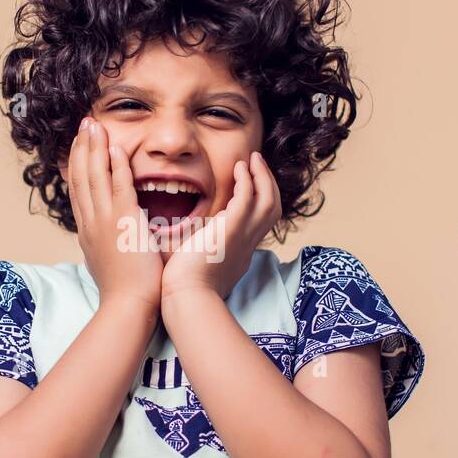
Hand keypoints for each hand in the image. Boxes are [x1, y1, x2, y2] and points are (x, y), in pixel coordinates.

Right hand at [65, 117, 162, 313]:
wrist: (127, 307)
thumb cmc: (124, 291)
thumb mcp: (106, 262)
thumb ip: (104, 244)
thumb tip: (104, 238)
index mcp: (87, 231)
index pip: (78, 189)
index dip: (77, 163)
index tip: (79, 144)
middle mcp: (91, 222)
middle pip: (81, 176)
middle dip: (82, 147)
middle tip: (85, 124)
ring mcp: (105, 221)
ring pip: (95, 177)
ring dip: (95, 149)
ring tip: (95, 125)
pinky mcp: (124, 223)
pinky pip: (119, 188)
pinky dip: (116, 167)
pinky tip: (117, 149)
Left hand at [160, 151, 281, 301]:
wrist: (185, 297)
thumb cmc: (184, 286)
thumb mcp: (202, 264)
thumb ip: (206, 248)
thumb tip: (199, 238)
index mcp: (240, 253)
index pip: (260, 222)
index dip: (259, 200)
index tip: (248, 184)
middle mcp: (248, 244)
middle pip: (273, 209)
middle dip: (268, 184)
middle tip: (256, 165)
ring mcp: (243, 237)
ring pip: (269, 201)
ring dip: (262, 177)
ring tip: (252, 160)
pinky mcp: (231, 230)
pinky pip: (248, 198)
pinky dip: (247, 180)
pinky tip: (239, 168)